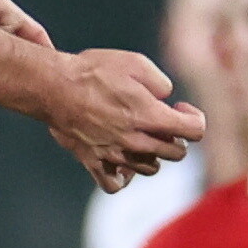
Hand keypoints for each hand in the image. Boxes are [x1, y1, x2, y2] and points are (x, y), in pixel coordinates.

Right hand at [42, 46, 206, 191]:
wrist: (53, 87)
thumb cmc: (93, 72)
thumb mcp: (136, 63)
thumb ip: (161, 83)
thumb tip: (166, 98)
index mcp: (150, 116)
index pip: (195, 131)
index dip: (193, 117)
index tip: (180, 107)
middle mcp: (137, 142)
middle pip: (177, 152)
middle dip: (175, 135)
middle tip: (160, 118)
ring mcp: (116, 156)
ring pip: (151, 169)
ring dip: (152, 153)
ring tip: (140, 134)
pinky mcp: (94, 163)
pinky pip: (115, 184)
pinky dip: (124, 177)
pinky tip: (123, 162)